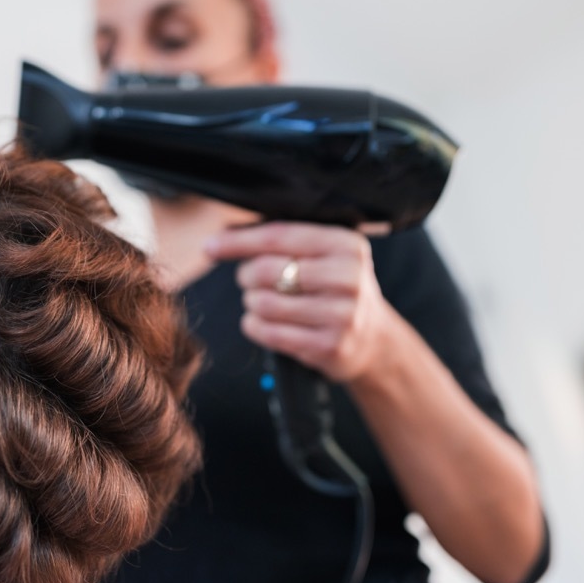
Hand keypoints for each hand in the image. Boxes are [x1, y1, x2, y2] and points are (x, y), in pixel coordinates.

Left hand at [205, 221, 394, 382]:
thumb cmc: (335, 288)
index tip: (210, 246)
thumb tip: (223, 235)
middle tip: (249, 280)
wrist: (373, 340)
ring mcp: (342, 314)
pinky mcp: (330, 346)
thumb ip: (283, 241)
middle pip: (267, 270)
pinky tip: (259, 322)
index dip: (238, 242)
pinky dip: (254, 326)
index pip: (278, 237)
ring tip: (260, 302)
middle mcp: (348, 277)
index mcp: (345, 244)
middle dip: (246, 276)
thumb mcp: (324, 256)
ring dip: (251, 303)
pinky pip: (271, 333)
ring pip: (265, 304)